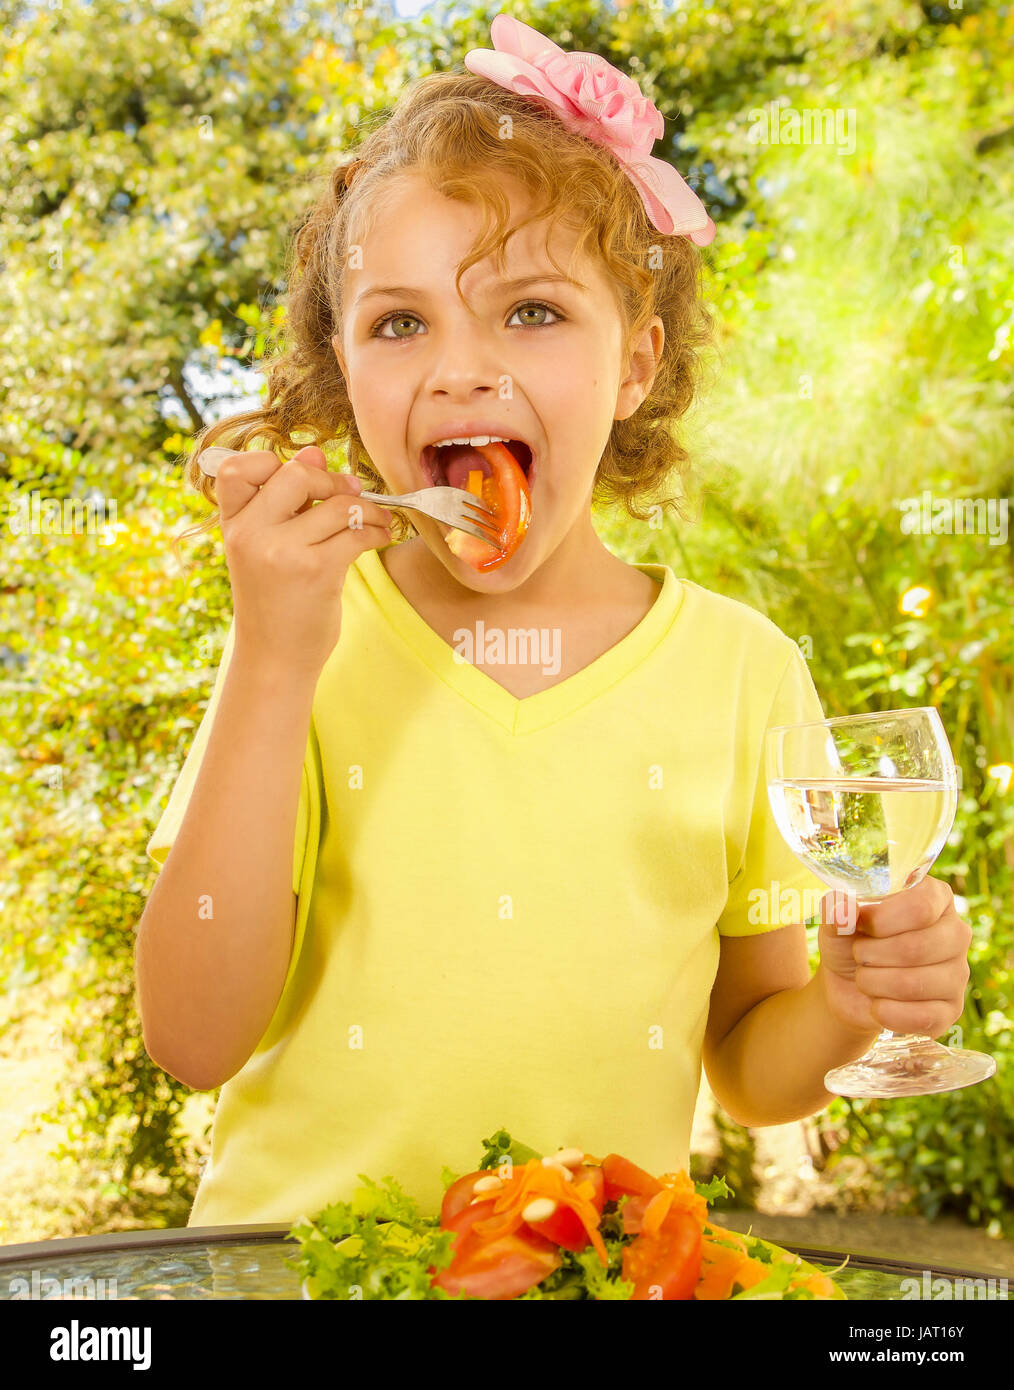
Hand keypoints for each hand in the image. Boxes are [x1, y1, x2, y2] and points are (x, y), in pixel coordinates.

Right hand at [216, 444, 392, 677]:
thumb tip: (314, 450)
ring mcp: (283, 552)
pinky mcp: (316, 571)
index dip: (271, 462)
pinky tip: (381, 537)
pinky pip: (357, 532)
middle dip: (332, 481)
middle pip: (297, 475)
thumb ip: (286, 500)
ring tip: (376, 520)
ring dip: (368, 508)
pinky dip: (378, 530)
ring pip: (337, 505)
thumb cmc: (274, 600)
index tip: (301, 475)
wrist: (274, 658)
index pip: (239, 469)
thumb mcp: (266, 548)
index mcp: (232, 525)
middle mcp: (251, 534)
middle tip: (350, 494)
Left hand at [816, 878, 971, 1037]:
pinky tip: (875, 1005)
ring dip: (874, 983)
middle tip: (859, 955)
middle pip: (917, 948)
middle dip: (872, 955)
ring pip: (915, 984)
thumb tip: (842, 910)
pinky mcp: (952, 1009)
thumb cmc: (849, 941)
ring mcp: (958, 972)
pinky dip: (887, 1013)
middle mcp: (955, 932)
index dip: (882, 920)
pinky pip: (924, 1017)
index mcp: (934, 897)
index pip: (921, 906)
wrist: (849, 985)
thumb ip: (836, 909)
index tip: (859, 925)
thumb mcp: (836, 919)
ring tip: (864, 977)